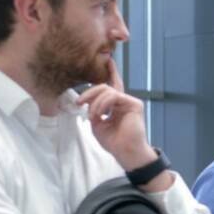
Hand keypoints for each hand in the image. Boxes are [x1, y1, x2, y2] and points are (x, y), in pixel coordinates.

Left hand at [77, 58, 169, 185]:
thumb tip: (88, 103)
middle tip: (79, 102)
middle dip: (89, 93)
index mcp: (116, 106)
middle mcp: (124, 102)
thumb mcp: (97, 125)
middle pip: (104, 87)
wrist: (125, 152)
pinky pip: (114, 96)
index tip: (109, 61)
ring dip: (95, 102)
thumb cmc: (113, 142)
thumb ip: (94, 111)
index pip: (112, 86)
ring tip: (93, 115)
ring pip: (107, 91)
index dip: (111, 73)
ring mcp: (130, 102)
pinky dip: (103, 104)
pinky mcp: (134, 104)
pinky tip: (101, 114)